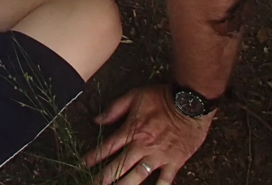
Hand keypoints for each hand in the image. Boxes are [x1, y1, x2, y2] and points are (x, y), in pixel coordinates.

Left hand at [84, 85, 211, 184]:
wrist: (188, 103)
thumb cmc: (161, 97)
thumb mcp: (134, 95)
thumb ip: (115, 109)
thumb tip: (96, 119)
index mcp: (131, 130)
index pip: (108, 147)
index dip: (94, 157)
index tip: (82, 164)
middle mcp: (142, 146)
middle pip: (119, 166)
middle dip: (104, 177)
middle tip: (93, 184)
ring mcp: (158, 156)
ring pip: (138, 177)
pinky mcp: (174, 162)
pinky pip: (165, 181)